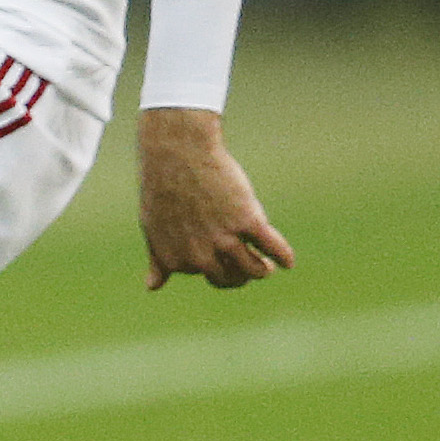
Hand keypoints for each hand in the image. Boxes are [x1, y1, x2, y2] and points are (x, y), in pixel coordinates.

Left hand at [137, 105, 292, 290]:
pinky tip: (288, 261)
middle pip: (231, 279)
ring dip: (263, 270)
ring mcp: (224, 238)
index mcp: (176, 260)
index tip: (214, 247)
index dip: (214, 263)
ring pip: (254, 270)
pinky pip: (274, 247)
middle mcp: (199, 255)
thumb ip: (159, 260)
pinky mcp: (248, 220)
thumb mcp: (153, 228)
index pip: (206, 275)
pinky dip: (284, 257)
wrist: (176, 153)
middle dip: (241, 275)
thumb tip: (151, 287)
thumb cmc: (163, 187)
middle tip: (250, 264)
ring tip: (266, 265)